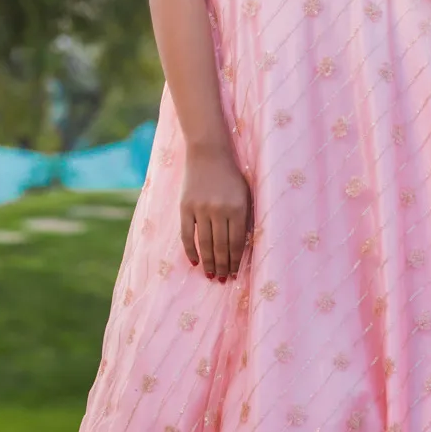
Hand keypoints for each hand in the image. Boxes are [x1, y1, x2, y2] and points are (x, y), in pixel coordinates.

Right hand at [179, 141, 250, 282]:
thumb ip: (243, 218)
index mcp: (237, 208)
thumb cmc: (230, 175)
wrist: (208, 152)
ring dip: (208, 262)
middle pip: (221, 247)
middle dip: (222, 266)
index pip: (236, 243)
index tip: (235, 273)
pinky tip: (195, 261)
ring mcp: (200, 209)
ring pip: (205, 244)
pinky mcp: (185, 207)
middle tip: (222, 279)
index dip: (235, 261)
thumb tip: (240, 248)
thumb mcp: (244, 194)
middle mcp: (219, 210)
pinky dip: (191, 250)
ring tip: (211, 275)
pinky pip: (187, 235)